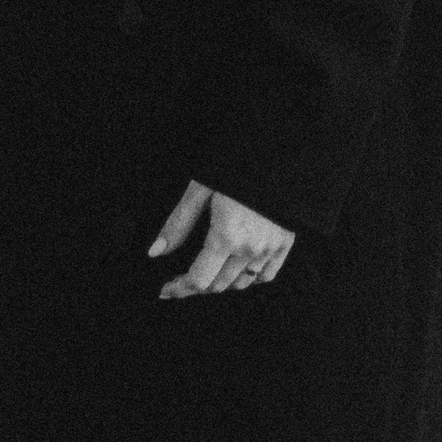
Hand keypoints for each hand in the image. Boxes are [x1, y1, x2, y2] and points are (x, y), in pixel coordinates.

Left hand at [148, 179, 294, 298]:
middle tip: (183, 278)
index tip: (166, 290)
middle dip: (197, 285)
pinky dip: (250, 278)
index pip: (199, 280)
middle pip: (218, 285)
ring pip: (241, 283)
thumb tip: (155, 251)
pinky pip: (266, 275)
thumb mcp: (201, 188)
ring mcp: (270, 248)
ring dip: (221, 283)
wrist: (279, 151)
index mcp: (226, 236)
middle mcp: (249, 249)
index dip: (179, 288)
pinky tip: (238, 269)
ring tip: (209, 272)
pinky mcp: (285, 243)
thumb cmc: (236, 165)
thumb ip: (179, 223)